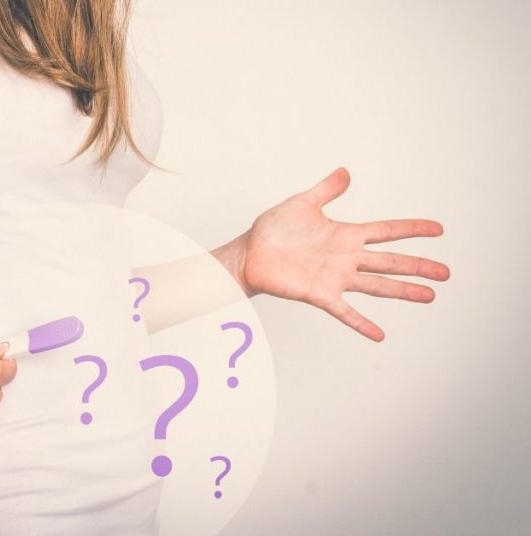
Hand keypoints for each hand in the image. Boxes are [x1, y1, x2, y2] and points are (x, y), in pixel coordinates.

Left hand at [228, 167, 449, 341]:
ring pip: (376, 285)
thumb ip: (326, 190)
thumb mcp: (302, 204)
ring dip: (403, 291)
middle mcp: (346, 258)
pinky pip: (344, 312)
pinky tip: (379, 334)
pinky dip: (361, 323)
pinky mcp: (319, 294)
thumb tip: (346, 172)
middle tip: (446, 272)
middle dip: (418, 266)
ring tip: (429, 296)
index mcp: (345, 235)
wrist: (248, 254)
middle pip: (390, 261)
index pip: (386, 231)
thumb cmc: (273, 231)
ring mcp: (335, 277)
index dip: (412, 229)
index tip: (438, 230)